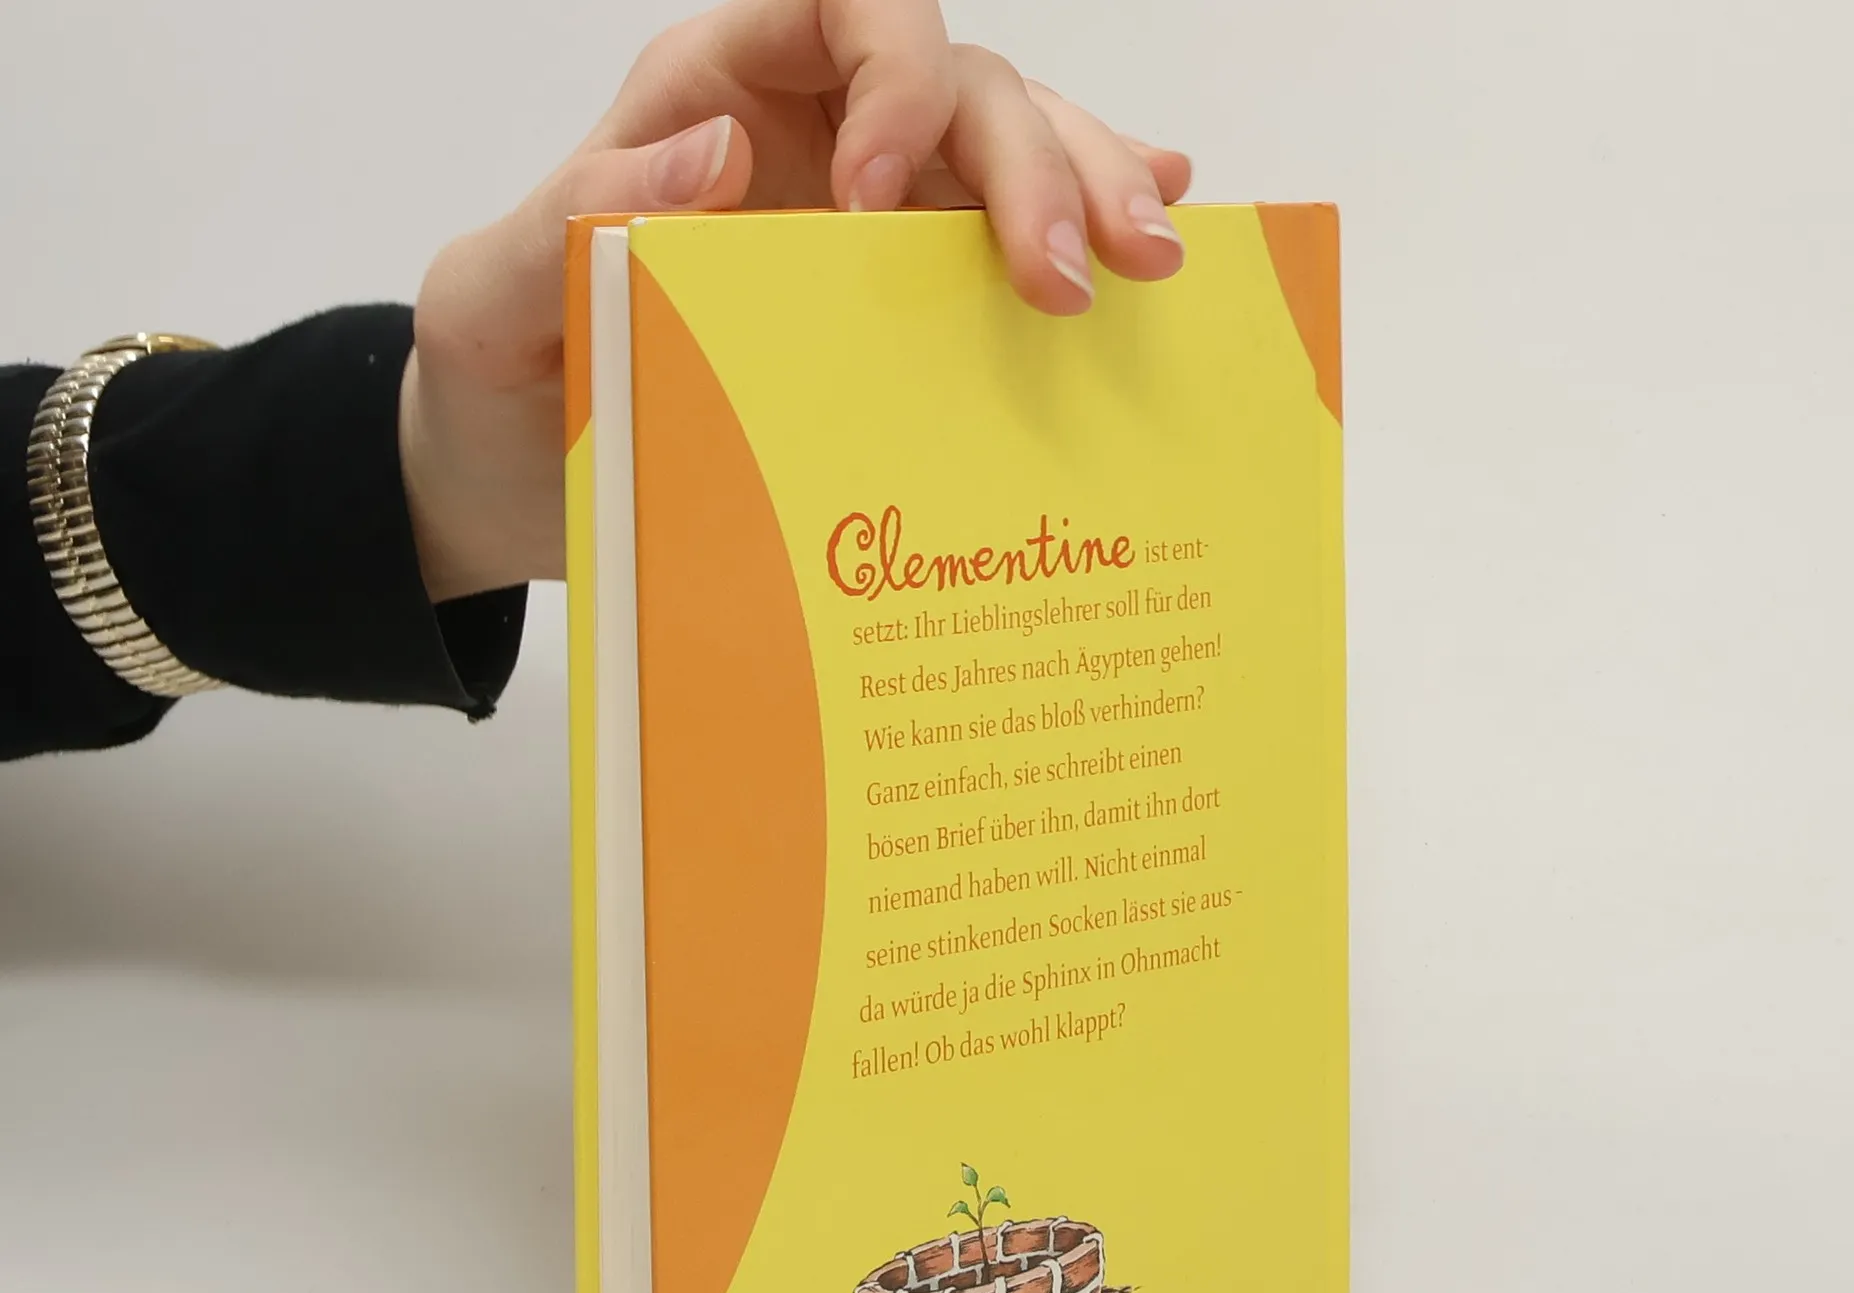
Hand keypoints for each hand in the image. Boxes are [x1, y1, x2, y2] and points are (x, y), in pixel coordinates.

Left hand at [402, 0, 1190, 601]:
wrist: (518, 483)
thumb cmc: (497, 378)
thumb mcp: (494, 299)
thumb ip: (578, 219)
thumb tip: (718, 150)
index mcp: (712, 96)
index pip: (838, 6)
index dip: (893, 73)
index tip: (878, 196)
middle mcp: (812, 139)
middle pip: (961, 90)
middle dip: (1033, 163)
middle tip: (1078, 271)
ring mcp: (872, 225)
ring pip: (1013, 160)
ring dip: (1090, 197)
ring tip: (1151, 265)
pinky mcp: (905, 310)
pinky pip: (1007, 249)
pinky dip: (1084, 229)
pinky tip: (1158, 232)